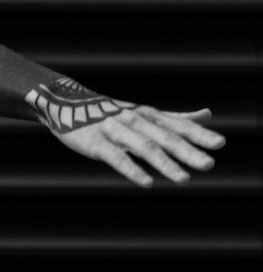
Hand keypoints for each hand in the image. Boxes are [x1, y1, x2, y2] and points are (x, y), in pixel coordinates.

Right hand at [25, 76, 225, 187]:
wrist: (65, 104)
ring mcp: (114, 130)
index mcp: (147, 115)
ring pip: (142, 146)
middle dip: (187, 151)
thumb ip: (176, 118)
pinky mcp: (95, 142)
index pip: (177, 124)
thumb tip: (207, 114)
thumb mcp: (144, 113)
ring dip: (164, 163)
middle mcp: (133, 120)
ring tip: (183, 179)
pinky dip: (131, 169)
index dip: (199, 134)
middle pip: (163, 136)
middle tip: (208, 164)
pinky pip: (115, 157)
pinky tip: (146, 182)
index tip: (220, 143)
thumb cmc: (110, 112)